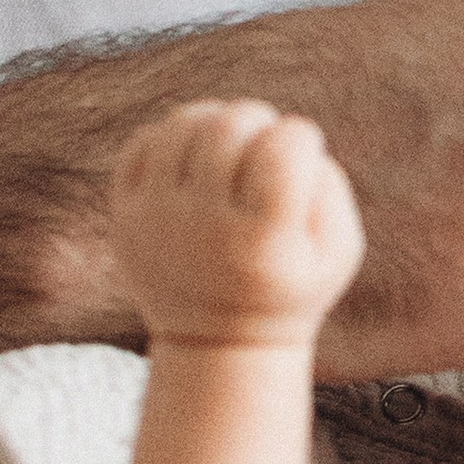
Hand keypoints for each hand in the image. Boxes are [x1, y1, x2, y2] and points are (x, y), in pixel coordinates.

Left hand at [110, 101, 365, 347]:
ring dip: (215, 120)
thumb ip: (327, 182)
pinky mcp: (125, 216)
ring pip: (182, 124)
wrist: (217, 344)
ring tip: (230, 145)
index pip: (283, 147)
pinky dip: (172, 136)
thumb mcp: (339, 250)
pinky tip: (193, 159)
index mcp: (264, 240)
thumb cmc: (290, 286)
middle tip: (265, 146)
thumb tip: (283, 133)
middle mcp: (204, 227)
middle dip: (259, 120)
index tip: (302, 158)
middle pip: (230, 126)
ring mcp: (156, 219)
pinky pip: (142, 142)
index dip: (302, 137)